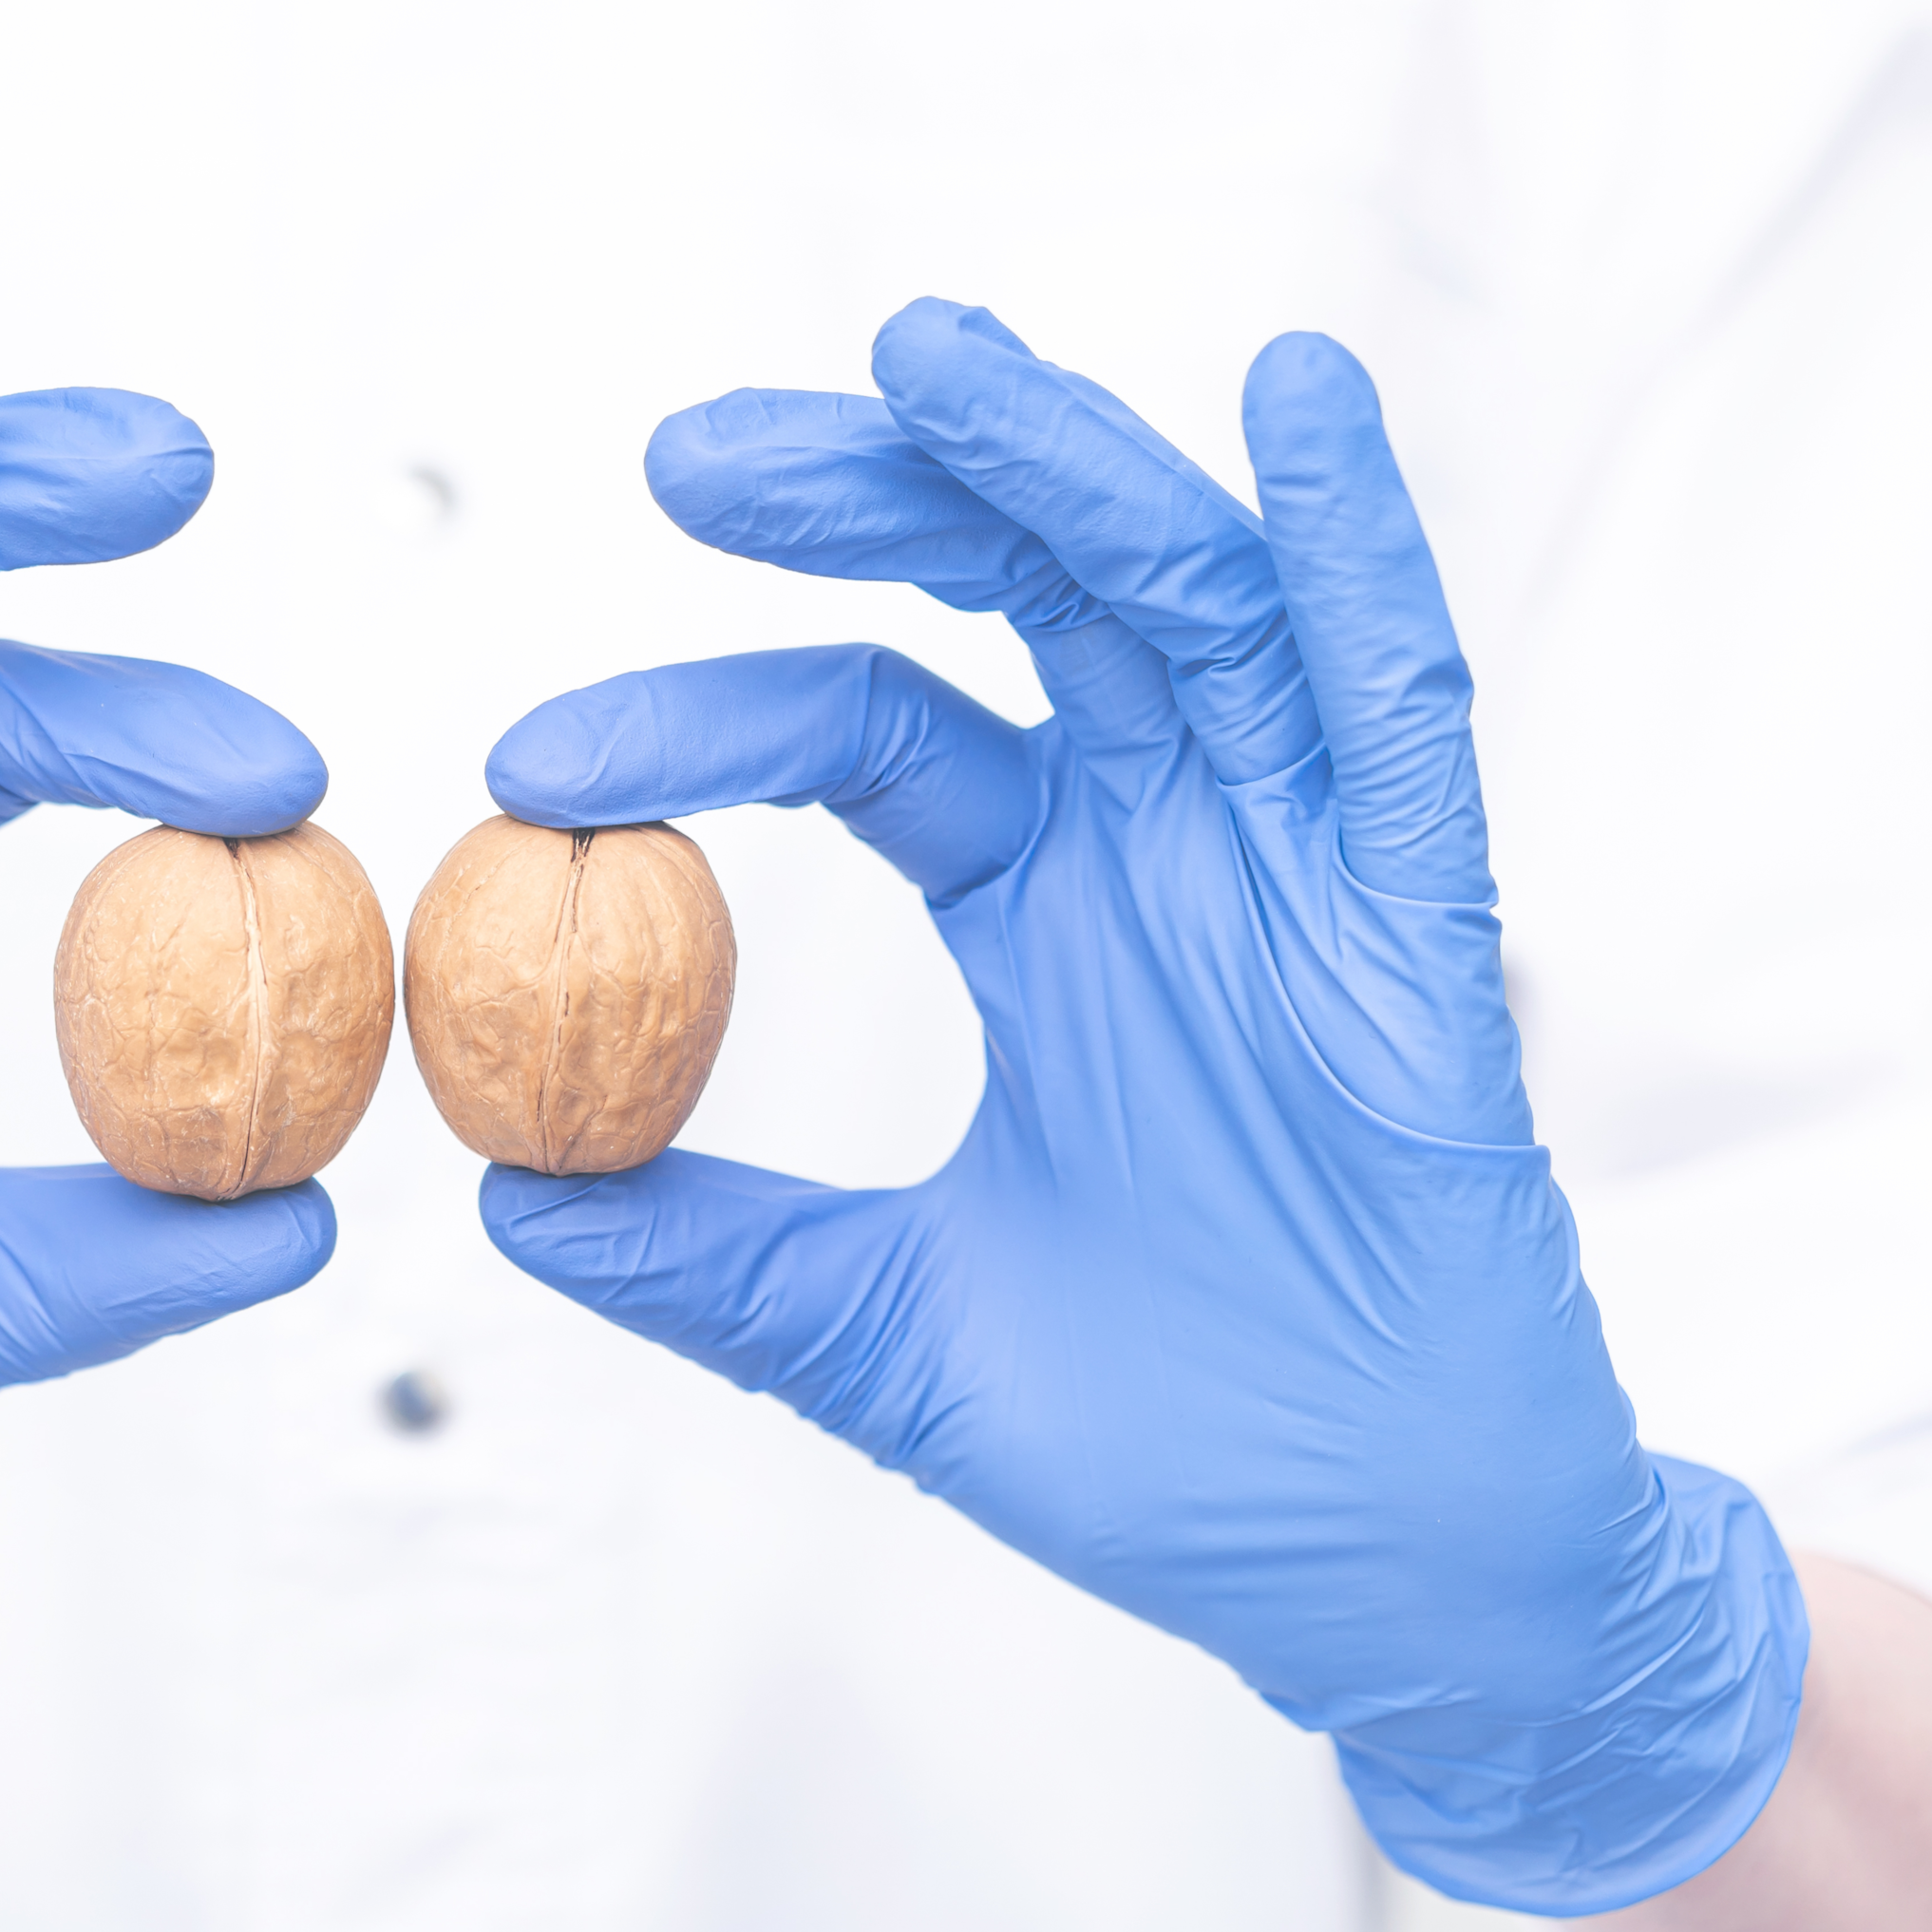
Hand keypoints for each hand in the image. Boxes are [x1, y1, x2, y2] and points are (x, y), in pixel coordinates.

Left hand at [477, 299, 1803, 1912]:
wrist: (1379, 1576)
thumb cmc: (1173, 1445)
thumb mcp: (891, 1335)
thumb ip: (717, 1258)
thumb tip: (507, 1199)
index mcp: (1045, 907)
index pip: (862, 731)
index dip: (697, 721)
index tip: (522, 768)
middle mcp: (1165, 846)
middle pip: (1015, 595)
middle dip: (868, 498)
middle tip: (687, 450)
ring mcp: (1298, 867)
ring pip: (1185, 602)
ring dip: (1060, 469)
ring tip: (927, 355)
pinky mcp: (1424, 929)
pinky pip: (1401, 705)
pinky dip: (1356, 551)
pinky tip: (1294, 402)